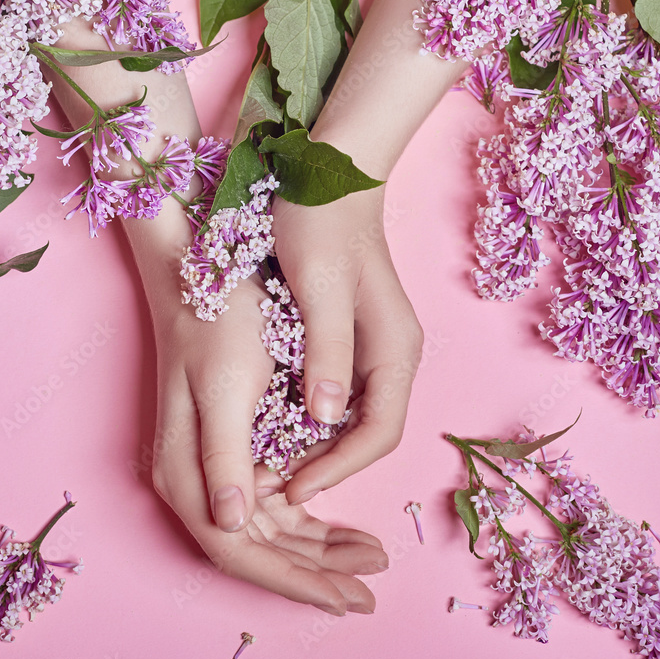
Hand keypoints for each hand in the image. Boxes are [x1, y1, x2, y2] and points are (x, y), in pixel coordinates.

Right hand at [149, 278, 387, 612]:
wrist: (197, 273)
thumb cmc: (216, 324)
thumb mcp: (227, 386)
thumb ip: (224, 457)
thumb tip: (231, 526)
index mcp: (185, 475)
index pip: (240, 552)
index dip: (294, 579)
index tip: (346, 596)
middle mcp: (191, 483)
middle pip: (256, 552)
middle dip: (313, 574)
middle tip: (371, 588)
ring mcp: (209, 470)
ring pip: (266, 534)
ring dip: (315, 551)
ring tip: (368, 557)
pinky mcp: (229, 451)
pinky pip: (269, 503)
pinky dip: (306, 519)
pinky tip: (341, 524)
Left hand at [258, 187, 423, 505]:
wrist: (328, 169)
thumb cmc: (321, 220)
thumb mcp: (318, 286)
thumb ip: (326, 352)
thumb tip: (324, 420)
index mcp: (395, 348)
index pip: (378, 434)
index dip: (336, 469)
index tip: (290, 488)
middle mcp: (392, 354)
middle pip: (365, 433)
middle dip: (321, 465)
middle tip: (268, 483)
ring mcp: (373, 346)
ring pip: (347, 417)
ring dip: (311, 446)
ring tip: (264, 462)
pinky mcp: (349, 336)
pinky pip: (333, 393)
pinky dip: (305, 417)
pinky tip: (269, 422)